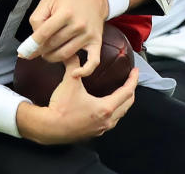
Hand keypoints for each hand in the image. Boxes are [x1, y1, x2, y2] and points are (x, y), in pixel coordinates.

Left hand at [17, 0, 106, 77]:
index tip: (23, 52)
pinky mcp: (97, 42)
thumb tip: (34, 39)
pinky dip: (84, 71)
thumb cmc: (67, 1)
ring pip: (65, 55)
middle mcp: (78, 24)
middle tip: (37, 50)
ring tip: (48, 54)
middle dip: (41, 50)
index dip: (32, 45)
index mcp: (65, 13)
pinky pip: (93, 62)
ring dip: (52, 58)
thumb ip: (37, 18)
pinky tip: (74, 74)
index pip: (44, 33)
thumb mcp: (48, 1)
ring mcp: (88, 35)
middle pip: (53, 45)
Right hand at [22, 55, 137, 143]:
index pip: (127, 92)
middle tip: (130, 80)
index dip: (132, 80)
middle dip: (131, 91)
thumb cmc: (61, 107)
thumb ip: (74, 65)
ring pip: (120, 114)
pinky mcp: (94, 133)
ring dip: (123, 102)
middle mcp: (107, 120)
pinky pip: (110, 121)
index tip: (135, 71)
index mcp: (106, 108)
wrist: (49, 127)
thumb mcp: (70, 82)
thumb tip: (74, 52)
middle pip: (127, 104)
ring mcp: (101, 129)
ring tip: (121, 92)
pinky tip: (107, 106)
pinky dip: (114, 111)